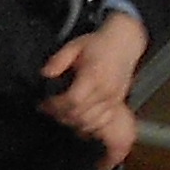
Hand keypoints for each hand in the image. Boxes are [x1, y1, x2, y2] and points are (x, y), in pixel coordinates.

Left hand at [39, 11, 148, 154]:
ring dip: (73, 123)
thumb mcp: (75, 45)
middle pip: (80, 115)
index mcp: (93, 76)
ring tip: (60, 116)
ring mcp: (113, 99)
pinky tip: (78, 121)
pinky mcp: (117, 103)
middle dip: (60, 116)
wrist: (124, 43)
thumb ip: (59, 60)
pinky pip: (103, 123)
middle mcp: (105, 90)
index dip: (56, 106)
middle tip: (48, 111)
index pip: (73, 100)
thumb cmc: (99, 44)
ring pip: (91, 122)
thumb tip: (45, 73)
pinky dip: (89, 126)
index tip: (44, 104)